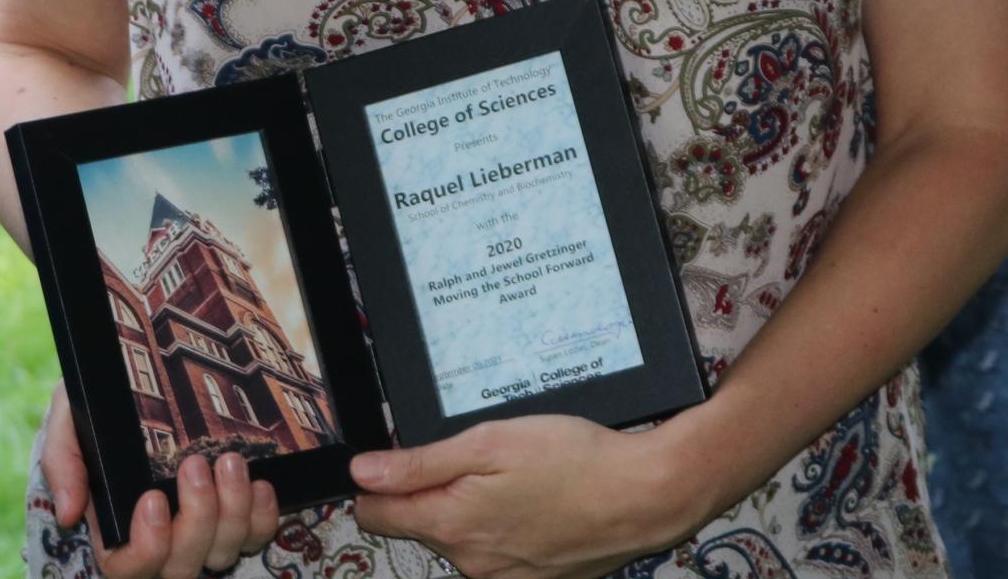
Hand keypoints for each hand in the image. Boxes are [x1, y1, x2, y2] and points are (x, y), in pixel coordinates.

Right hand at [41, 387, 279, 575]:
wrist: (135, 386)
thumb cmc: (96, 410)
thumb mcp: (69, 421)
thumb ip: (64, 462)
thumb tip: (70, 513)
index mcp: (113, 528)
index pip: (126, 568)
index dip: (147, 546)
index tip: (153, 498)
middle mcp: (160, 542)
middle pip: (181, 566)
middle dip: (196, 518)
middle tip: (194, 465)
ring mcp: (200, 535)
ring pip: (221, 553)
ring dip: (231, 512)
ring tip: (229, 462)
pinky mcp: (235, 520)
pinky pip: (255, 537)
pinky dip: (262, 515)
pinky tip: (259, 482)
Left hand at [351, 415, 700, 578]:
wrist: (645, 495)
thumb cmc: (571, 459)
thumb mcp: (487, 442)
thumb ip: (418, 464)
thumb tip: (361, 473)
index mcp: (451, 525)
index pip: (376, 515)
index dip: (378, 483)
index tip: (397, 460)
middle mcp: (471, 564)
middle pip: (421, 525)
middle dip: (433, 492)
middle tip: (476, 458)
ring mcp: (504, 578)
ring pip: (461, 538)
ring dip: (472, 509)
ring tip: (513, 477)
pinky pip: (498, 553)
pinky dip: (505, 528)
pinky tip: (534, 502)